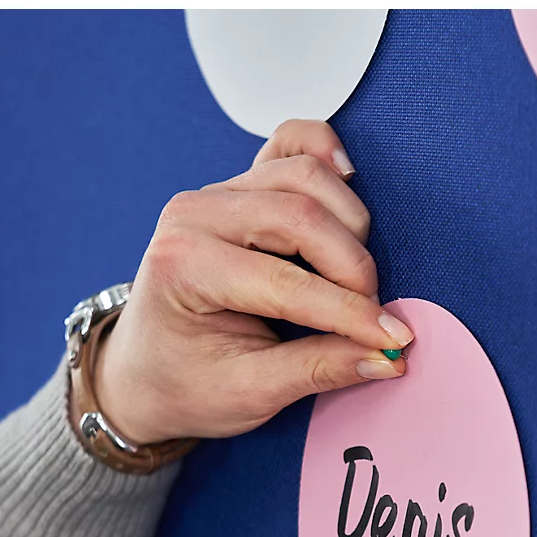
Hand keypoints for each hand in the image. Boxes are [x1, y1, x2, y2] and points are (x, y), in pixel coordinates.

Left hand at [83, 119, 414, 444]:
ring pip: (306, 176)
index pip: (287, 282)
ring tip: (355, 280)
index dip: (350, 313)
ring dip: (349, 225)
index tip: (392, 339)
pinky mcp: (241, 184)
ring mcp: (218, 191)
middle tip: (371, 317)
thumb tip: (386, 355)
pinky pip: (291, 143)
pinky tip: (348, 181)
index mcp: (183, 266)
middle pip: (303, 216)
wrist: (144, 373)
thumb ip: (317, 370)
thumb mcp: (248, 393)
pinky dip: (326, 154)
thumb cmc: (185, 382)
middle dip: (353, 268)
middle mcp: (195, 214)